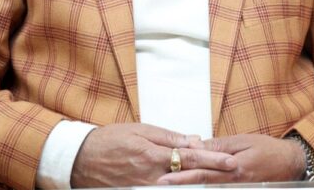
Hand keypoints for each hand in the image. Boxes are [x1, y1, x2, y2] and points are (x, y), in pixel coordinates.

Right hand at [70, 123, 236, 187]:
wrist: (80, 159)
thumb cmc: (109, 140)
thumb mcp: (140, 130)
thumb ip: (168, 137)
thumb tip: (193, 140)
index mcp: (153, 155)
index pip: (191, 157)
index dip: (213, 159)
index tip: (231, 162)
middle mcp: (151, 176)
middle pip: (189, 177)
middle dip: (212, 175)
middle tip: (233, 173)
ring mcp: (144, 189)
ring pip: (178, 188)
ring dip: (197, 183)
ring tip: (216, 179)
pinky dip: (178, 187)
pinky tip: (189, 184)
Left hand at [156, 134, 305, 184]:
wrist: (290, 163)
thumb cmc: (267, 149)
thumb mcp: (242, 141)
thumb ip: (218, 146)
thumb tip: (195, 146)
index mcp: (233, 167)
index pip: (203, 172)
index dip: (182, 174)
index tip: (164, 176)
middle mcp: (233, 181)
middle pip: (202, 184)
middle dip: (180, 184)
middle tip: (160, 185)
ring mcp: (237, 189)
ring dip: (190, 188)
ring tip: (170, 186)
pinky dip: (205, 188)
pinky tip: (192, 187)